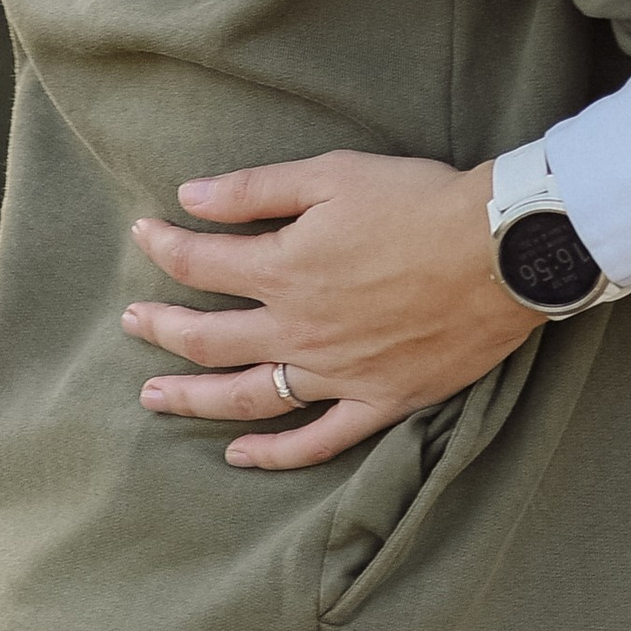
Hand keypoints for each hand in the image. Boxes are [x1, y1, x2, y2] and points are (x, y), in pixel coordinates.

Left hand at [122, 152, 535, 469]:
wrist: (499, 250)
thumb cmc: (418, 200)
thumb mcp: (333, 174)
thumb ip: (255, 190)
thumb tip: (188, 197)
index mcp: (284, 271)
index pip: (201, 264)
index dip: (165, 247)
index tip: (143, 235)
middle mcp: (298, 332)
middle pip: (209, 340)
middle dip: (161, 328)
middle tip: (131, 323)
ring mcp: (336, 374)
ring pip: (246, 399)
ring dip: (193, 398)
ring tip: (155, 396)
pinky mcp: (378, 401)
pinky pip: (316, 441)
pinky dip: (274, 454)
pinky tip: (240, 455)